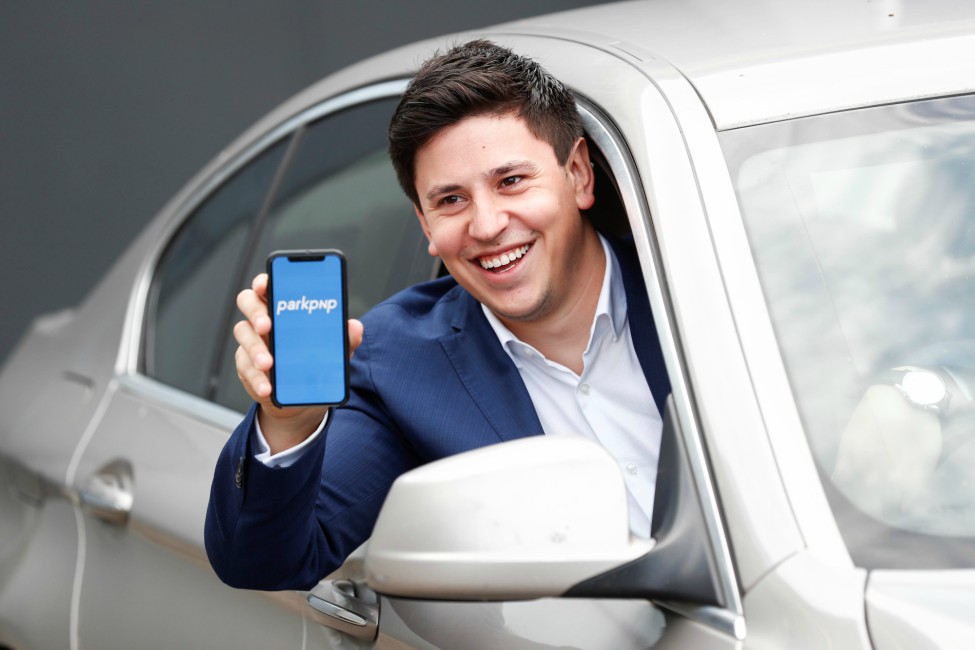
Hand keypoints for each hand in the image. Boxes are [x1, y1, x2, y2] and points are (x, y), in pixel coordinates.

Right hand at [233, 272, 363, 451]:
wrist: (302, 397)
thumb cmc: (315, 361)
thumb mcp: (334, 351)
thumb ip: (345, 338)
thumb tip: (354, 326)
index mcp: (284, 307)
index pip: (269, 285)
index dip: (264, 280)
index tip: (266, 284)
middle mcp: (264, 319)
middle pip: (247, 301)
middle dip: (256, 311)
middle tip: (267, 325)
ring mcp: (252, 341)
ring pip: (243, 334)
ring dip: (255, 349)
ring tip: (268, 364)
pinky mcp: (246, 365)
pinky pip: (245, 367)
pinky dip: (257, 378)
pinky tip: (267, 387)